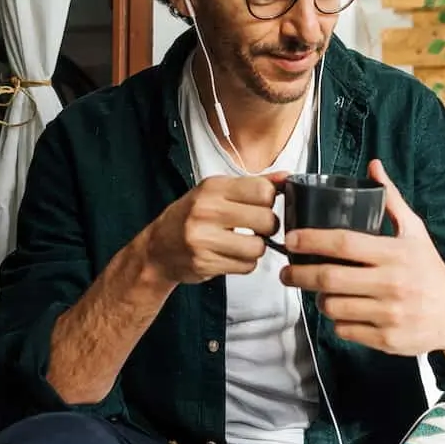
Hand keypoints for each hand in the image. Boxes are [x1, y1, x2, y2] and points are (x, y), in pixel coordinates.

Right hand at [141, 172, 288, 284]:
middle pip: (266, 220)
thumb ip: (253, 185)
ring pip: (258, 247)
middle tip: (257, 227)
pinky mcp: (206, 262)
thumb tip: (287, 177)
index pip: (263, 190)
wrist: (157, 249)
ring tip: (243, 243)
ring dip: (256, 248)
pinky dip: (245, 263)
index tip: (263, 205)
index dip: (270, 200)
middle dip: (268, 227)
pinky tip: (232, 255)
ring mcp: (204, 238)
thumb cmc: (190, 217)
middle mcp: (206, 210)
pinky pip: (246, 266)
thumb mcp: (217, 192)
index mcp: (213, 188)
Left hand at [279, 159, 444, 355]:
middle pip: (330, 278)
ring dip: (318, 299)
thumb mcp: (415, 231)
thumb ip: (391, 200)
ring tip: (318, 291)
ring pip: (333, 306)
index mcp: (396, 254)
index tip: (292, 238)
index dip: (312, 240)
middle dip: (299, 274)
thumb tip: (374, 166)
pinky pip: (345, 329)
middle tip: (286, 272)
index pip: (344, 243)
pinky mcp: (387, 340)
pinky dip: (337, 320)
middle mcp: (393, 284)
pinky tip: (342, 310)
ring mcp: (389, 314)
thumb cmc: (428, 268)